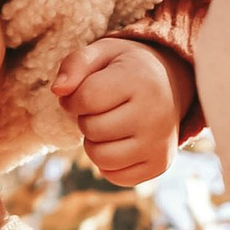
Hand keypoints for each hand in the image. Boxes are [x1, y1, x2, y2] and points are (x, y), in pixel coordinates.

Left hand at [53, 34, 181, 189]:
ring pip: (100, 157)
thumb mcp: (102, 53)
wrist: (171, 84)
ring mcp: (160, 142)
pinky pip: (114, 176)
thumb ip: (75, 64)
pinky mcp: (160, 164)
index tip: (82, 92)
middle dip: (86, 118)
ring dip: (94, 142)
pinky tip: (120, 141)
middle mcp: (155, 114)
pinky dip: (108, 162)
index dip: (73, 99)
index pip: (85, 99)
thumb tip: (58, 91)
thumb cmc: (127, 68)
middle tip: (103, 108)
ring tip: (109, 124)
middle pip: (92, 129)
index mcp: (141, 80)